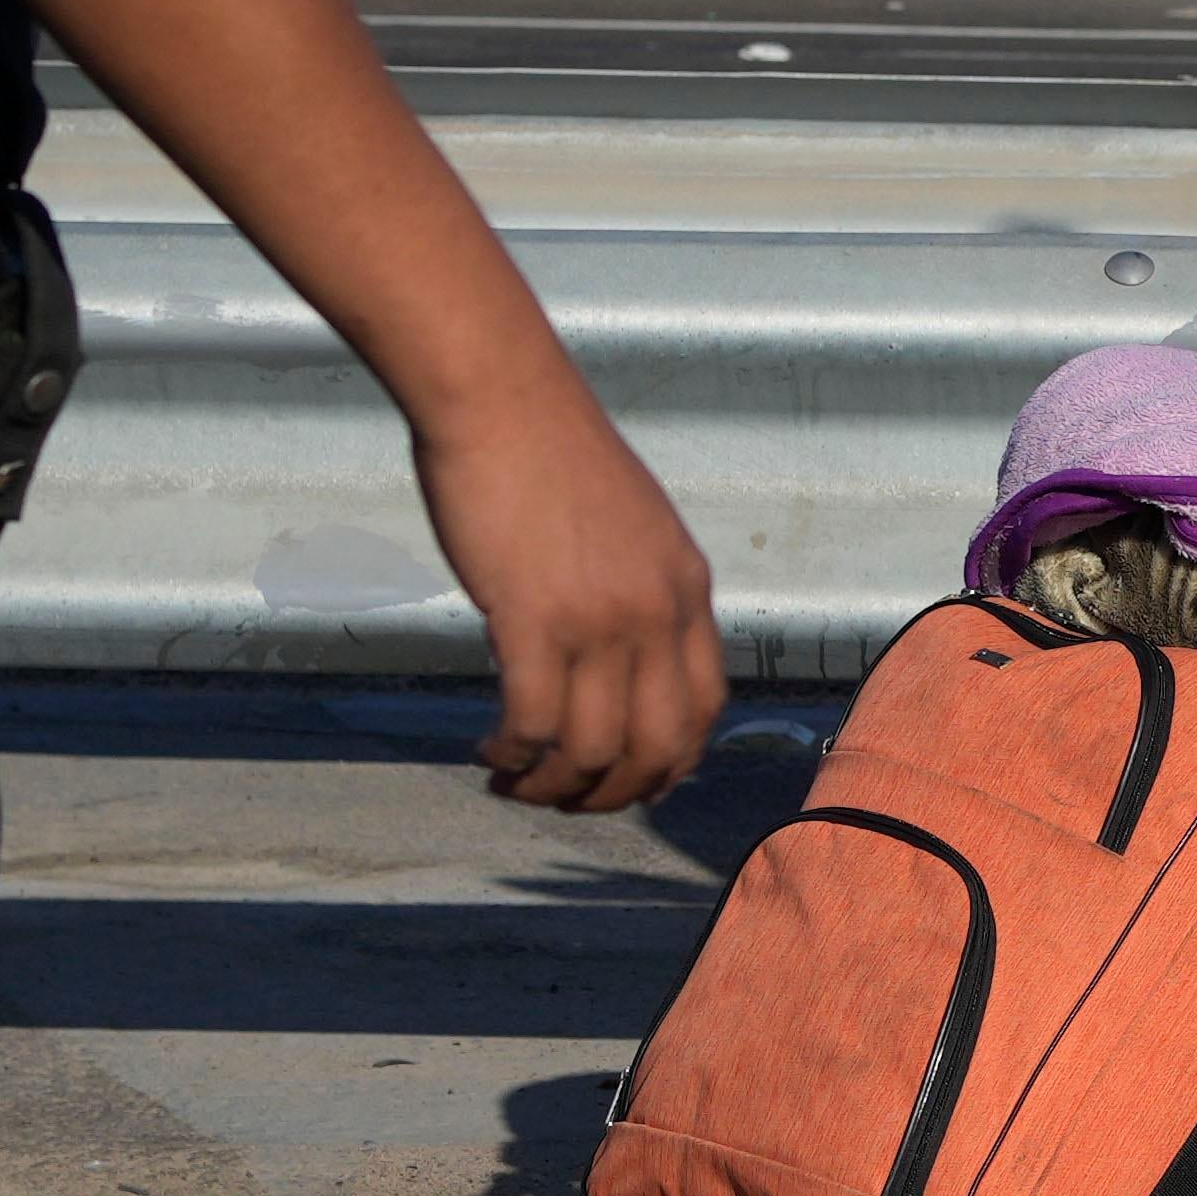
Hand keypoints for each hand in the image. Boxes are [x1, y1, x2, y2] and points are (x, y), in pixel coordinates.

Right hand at [414, 375, 727, 814]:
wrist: (501, 396)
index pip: (706, 708)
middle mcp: (657, 613)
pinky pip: (533, 726)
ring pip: (593, 751)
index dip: (671, 762)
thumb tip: (621, 655)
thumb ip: (641, 589)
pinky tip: (490, 752)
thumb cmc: (550, 451)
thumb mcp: (634, 524)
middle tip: (565, 799)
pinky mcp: (535, 621)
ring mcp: (600, 620)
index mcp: (688, 588)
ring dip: (552, 787)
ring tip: (513, 781)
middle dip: (613, 795)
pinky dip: (512, 756)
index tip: (630, 780)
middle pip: (660, 748)